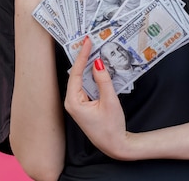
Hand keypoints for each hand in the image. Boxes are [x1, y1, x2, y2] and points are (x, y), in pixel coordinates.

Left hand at [64, 36, 132, 159]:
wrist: (116, 146)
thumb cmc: (111, 128)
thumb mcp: (110, 101)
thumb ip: (103, 80)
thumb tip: (98, 63)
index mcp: (74, 102)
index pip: (76, 73)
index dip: (82, 56)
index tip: (87, 43)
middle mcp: (72, 102)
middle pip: (76, 74)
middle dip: (83, 58)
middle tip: (90, 42)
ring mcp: (77, 104)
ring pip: (81, 79)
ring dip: (88, 66)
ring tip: (94, 50)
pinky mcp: (84, 105)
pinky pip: (86, 86)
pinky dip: (91, 76)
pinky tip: (98, 67)